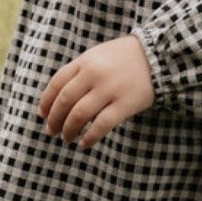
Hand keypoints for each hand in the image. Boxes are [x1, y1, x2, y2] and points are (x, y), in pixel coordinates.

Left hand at [39, 36, 154, 149]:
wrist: (158, 56)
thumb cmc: (125, 58)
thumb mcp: (99, 56)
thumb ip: (80, 72)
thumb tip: (58, 99)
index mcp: (85, 61)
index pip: (57, 83)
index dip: (46, 102)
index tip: (42, 115)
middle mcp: (94, 74)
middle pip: (65, 101)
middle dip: (55, 119)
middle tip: (51, 131)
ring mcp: (110, 89)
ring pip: (79, 115)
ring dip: (69, 130)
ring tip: (67, 139)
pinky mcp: (125, 104)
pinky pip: (101, 125)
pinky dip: (90, 137)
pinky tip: (84, 144)